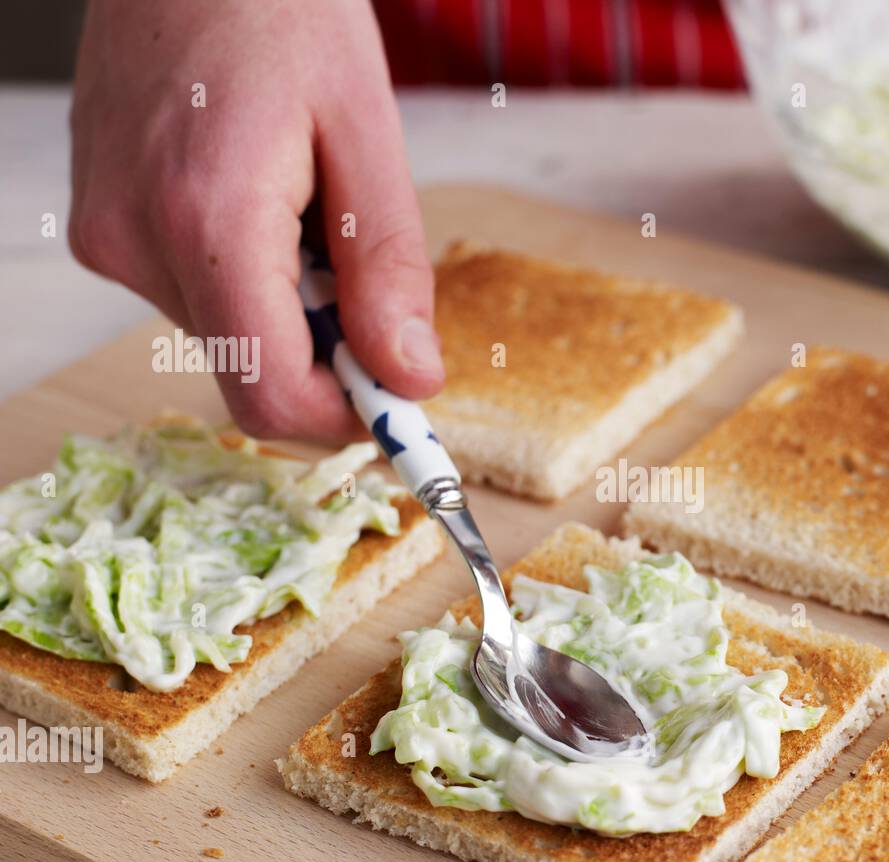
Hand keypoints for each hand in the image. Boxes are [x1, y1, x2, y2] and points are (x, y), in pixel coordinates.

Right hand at [69, 0, 442, 440]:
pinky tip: (260, 198)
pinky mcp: (102, 227)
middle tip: (358, 262)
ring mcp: (109, 237)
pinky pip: (196, 294)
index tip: (398, 403)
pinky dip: (249, 275)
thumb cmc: (281, 11)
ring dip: (288, 304)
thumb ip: (387, 270)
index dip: (345, 418)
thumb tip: (408, 378)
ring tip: (301, 203)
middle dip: (324, 346)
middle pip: (253, 369)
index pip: (271, 393)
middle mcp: (136, 242)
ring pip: (228, 334)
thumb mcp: (367, 135)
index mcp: (206, 220)